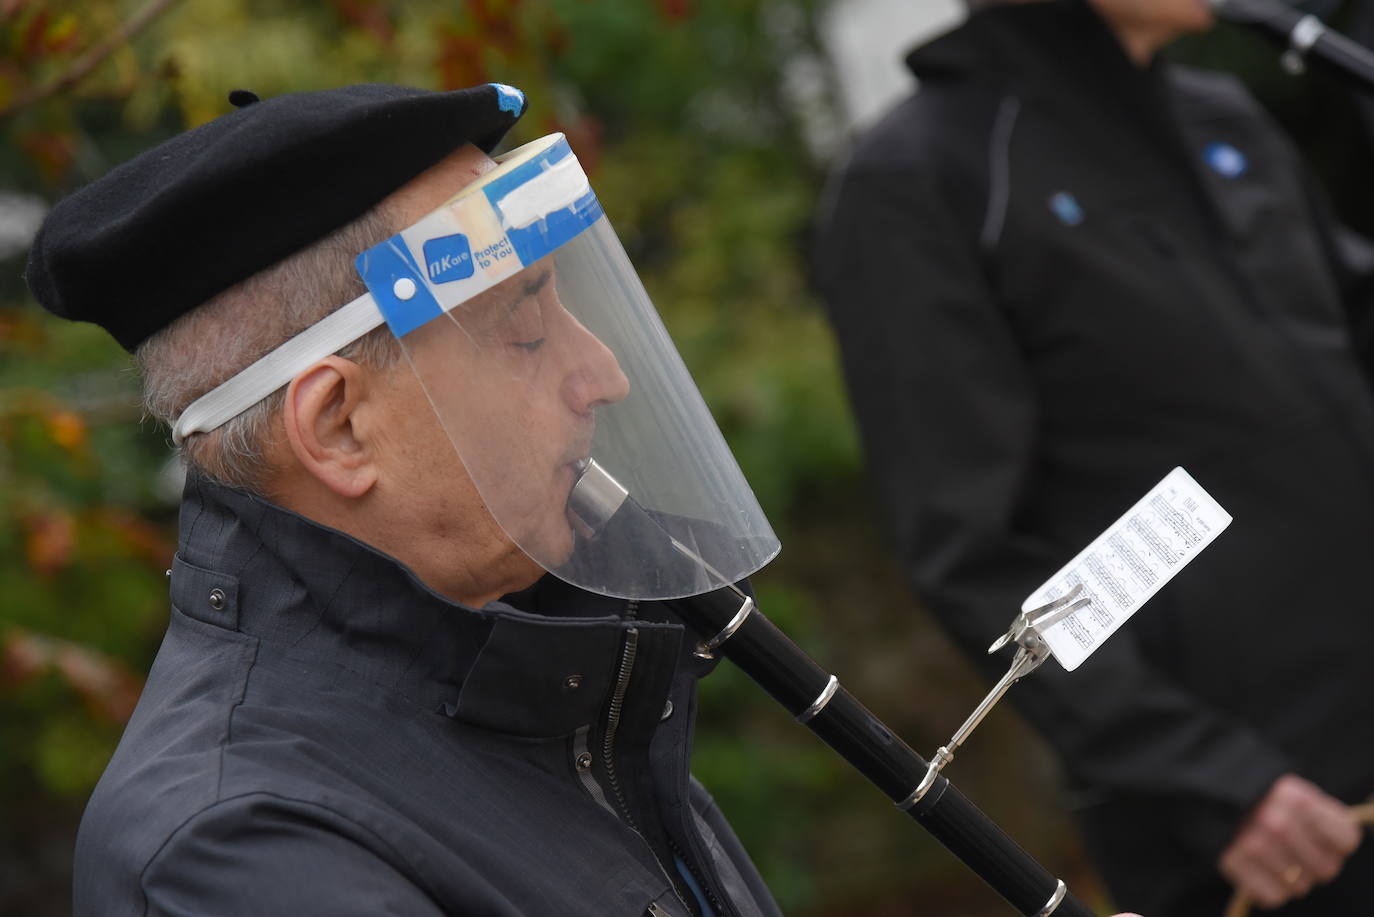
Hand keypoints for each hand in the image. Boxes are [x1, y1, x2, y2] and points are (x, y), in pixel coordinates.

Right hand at [1218, 774, 1361, 909]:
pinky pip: (1272, 897)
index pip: (1346, 840)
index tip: (1322, 838)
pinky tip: (1262, 871)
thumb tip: (1335, 852)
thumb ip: (1323, 819)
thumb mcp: (1295, 796)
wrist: (1210, 796)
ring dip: (1292, 879)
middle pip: (1327, 869)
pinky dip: (1270, 890)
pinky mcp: (1232, 861)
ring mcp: (1253, 843)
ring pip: (1300, 886)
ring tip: (1277, 859)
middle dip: (1315, 865)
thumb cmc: (1263, 801)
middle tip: (1298, 852)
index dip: (1337, 845)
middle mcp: (1278, 821)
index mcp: (1298, 798)